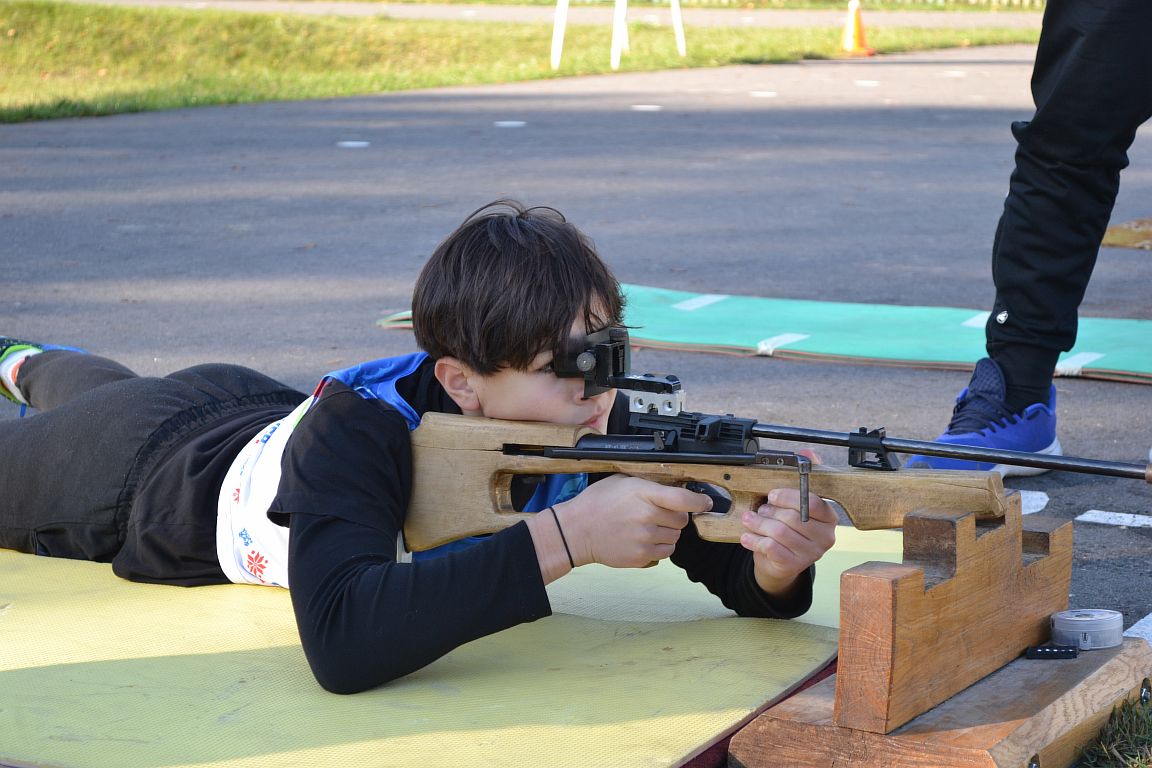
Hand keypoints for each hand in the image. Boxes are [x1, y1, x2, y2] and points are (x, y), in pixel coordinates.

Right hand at [557, 475, 712, 568]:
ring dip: (667, 533)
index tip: (705, 502)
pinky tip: (643, 540)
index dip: (699, 501)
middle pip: (682, 520)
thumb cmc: (598, 503)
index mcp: (643, 494)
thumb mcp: (622, 481)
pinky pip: (665, 553)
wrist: (577, 531)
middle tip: (658, 514)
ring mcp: (644, 539)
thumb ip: (650, 485)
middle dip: (675, 517)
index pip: (683, 499)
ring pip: (675, 538)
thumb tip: (675, 489)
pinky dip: (659, 547)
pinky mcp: (641, 557)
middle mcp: (647, 517)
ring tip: (647, 528)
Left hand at [740, 488, 836, 597]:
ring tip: (749, 520)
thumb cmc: (788, 530)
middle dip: (770, 511)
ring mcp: (811, 554)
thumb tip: (771, 498)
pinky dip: (755, 540)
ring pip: (779, 531)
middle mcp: (825, 537)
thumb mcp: (793, 513)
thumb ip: (788, 503)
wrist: (781, 562)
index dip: (788, 497)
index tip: (772, 495)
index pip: (812, 503)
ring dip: (759, 523)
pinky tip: (746, 537)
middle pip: (793, 517)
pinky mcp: (794, 565)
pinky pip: (770, 547)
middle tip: (760, 510)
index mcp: (829, 519)